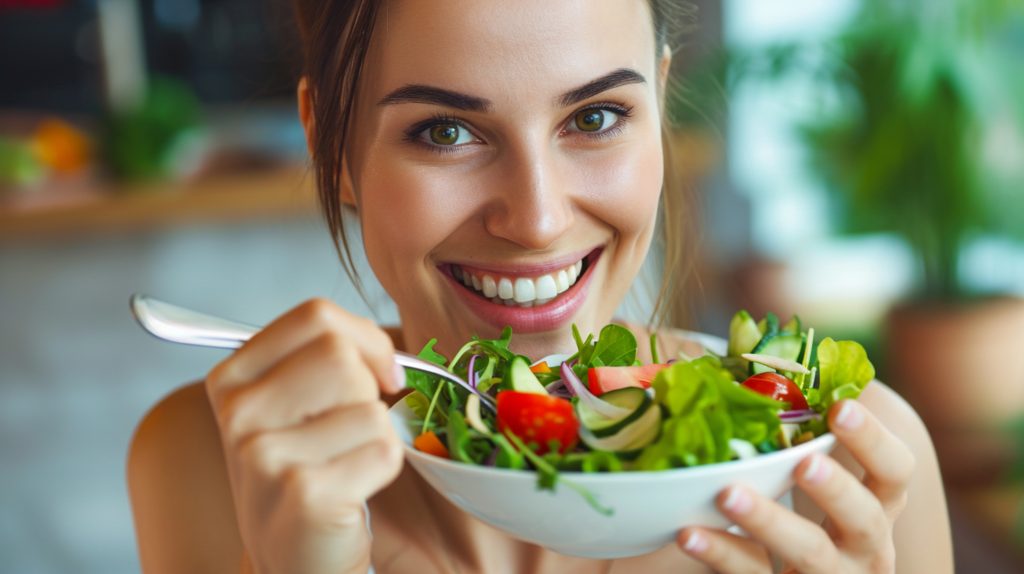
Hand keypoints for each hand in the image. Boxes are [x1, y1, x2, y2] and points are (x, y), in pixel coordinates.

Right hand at [205, 299, 405, 573]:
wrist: (294, 563)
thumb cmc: (306, 477)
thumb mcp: (297, 406)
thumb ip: (327, 355)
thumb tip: (393, 346)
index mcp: (233, 377)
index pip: (316, 316)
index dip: (365, 339)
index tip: (376, 375)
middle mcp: (238, 412)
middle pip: (341, 354)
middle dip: (369, 393)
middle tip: (350, 433)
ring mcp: (263, 454)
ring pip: (369, 405)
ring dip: (377, 435)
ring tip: (345, 465)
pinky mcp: (302, 492)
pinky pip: (383, 448)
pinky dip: (385, 469)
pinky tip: (353, 493)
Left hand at [676, 400, 914, 572]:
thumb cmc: (804, 525)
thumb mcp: (812, 483)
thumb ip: (793, 428)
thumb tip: (743, 343)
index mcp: (875, 508)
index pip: (896, 472)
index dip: (874, 441)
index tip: (841, 407)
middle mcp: (865, 550)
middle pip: (866, 519)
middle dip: (836, 489)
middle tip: (803, 463)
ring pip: (810, 557)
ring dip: (769, 522)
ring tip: (727, 494)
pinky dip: (722, 555)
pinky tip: (687, 533)